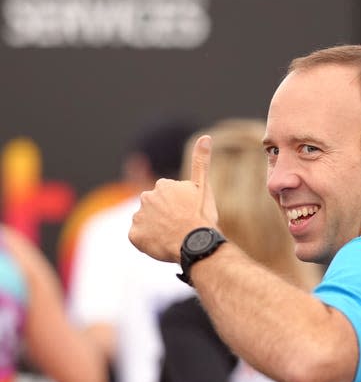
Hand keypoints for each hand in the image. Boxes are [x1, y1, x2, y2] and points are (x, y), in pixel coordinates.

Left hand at [128, 135, 219, 262]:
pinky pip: (140, 238)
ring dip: (157, 229)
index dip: (181, 207)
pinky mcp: (134, 235)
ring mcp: (139, 217)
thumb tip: (205, 136)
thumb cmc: (202, 216)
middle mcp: (147, 197)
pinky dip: (149, 242)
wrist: (195, 243)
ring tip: (173, 236)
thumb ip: (201, 161)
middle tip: (181, 226)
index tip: (189, 214)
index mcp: (163, 185)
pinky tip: (163, 244)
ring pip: (147, 223)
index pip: (169, 197)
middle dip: (166, 216)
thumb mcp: (203, 187)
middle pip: (156, 209)